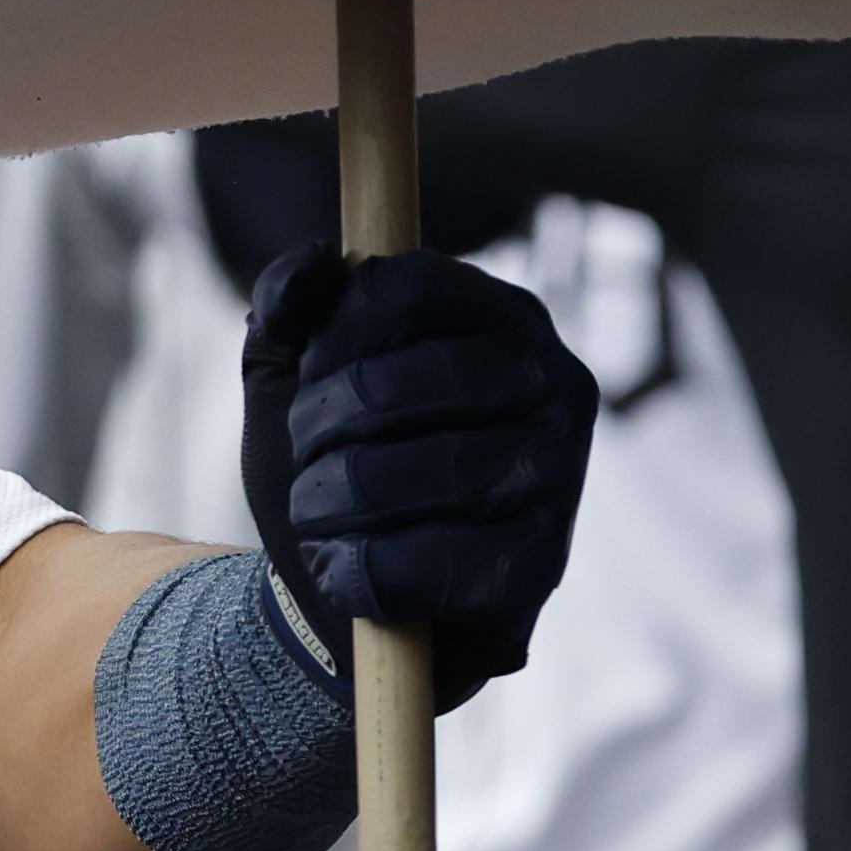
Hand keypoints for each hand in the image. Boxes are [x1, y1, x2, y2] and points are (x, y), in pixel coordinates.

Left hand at [236, 247, 592, 711]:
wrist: (353, 590)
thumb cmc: (334, 461)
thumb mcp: (292, 373)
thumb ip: (291, 305)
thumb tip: (318, 261)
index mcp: (501, 316)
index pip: (411, 286)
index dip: (334, 334)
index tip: (313, 376)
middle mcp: (553, 383)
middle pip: (414, 378)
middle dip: (325, 422)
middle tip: (305, 454)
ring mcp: (560, 475)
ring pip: (426, 470)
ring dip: (332, 499)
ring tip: (315, 513)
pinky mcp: (543, 565)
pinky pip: (438, 560)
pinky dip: (364, 570)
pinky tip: (344, 571)